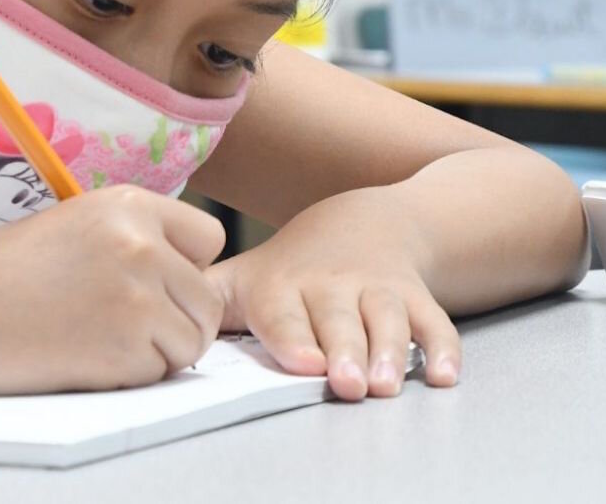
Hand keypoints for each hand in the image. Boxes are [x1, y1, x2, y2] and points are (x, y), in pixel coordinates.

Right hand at [0, 186, 224, 393]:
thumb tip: (191, 272)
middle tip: (126, 325)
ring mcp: (138, 296)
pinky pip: (160, 371)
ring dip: (159, 351)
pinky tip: (84, 356)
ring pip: (193, 340)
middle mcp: (142, 244)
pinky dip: (131, 374)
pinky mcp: (125, 346)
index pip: (210, 237)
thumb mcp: (77, 224)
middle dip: (179, 319)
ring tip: (101, 339)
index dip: (187, 267)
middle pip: (208, 299)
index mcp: (130, 204)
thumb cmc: (2, 272)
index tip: (153, 282)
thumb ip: (136, 237)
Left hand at [206, 186, 460, 400]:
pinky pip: (434, 320)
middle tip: (347, 384)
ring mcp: (376, 289)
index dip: (292, 336)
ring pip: (387, 320)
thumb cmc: (293, 264)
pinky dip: (442, 347)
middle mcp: (331, 285)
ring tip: (388, 384)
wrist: (365, 220)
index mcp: (283, 285)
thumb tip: (161, 322)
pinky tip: (444, 374)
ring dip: (391, 353)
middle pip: (339, 320)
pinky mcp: (415, 294)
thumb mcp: (244, 273)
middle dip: (345, 352)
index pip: (284, 311)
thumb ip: (206, 299)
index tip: (302, 362)